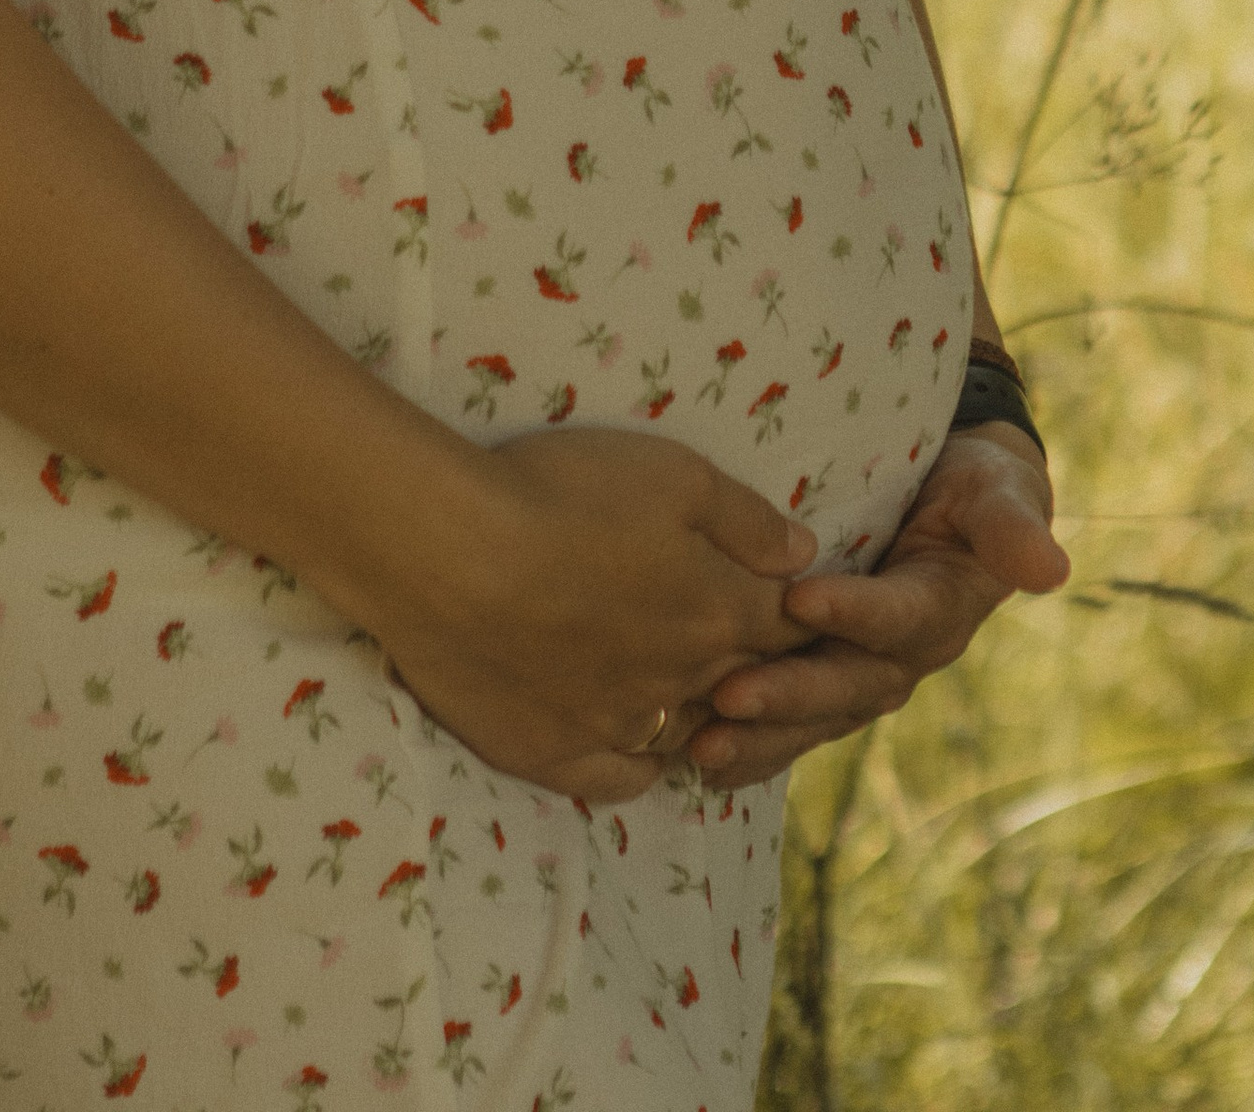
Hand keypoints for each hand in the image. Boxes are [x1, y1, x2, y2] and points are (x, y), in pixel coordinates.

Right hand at [365, 425, 823, 803]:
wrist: (449, 552)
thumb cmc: (564, 493)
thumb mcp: (673, 475)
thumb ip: (747, 520)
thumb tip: (804, 556)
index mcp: (718, 611)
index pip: (787, 627)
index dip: (798, 615)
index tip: (801, 607)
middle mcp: (682, 682)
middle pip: (746, 684)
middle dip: (760, 668)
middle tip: (757, 651)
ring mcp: (618, 726)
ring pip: (689, 735)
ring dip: (706, 717)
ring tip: (701, 695)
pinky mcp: (553, 754)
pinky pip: (621, 778)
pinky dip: (640, 763)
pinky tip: (636, 744)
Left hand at [685, 421, 1070, 795]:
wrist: (957, 503)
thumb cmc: (977, 487)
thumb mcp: (1002, 494)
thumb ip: (1013, 526)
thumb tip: (1052, 568)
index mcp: (940, 611)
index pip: (895, 618)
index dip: (854, 613)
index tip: (800, 599)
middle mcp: (900, 657)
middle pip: (845, 686)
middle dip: (788, 695)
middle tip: (727, 697)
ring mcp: (862, 675)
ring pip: (812, 717)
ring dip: (760, 735)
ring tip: (700, 745)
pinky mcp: (826, 678)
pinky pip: (790, 722)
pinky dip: (749, 745)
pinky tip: (695, 761)